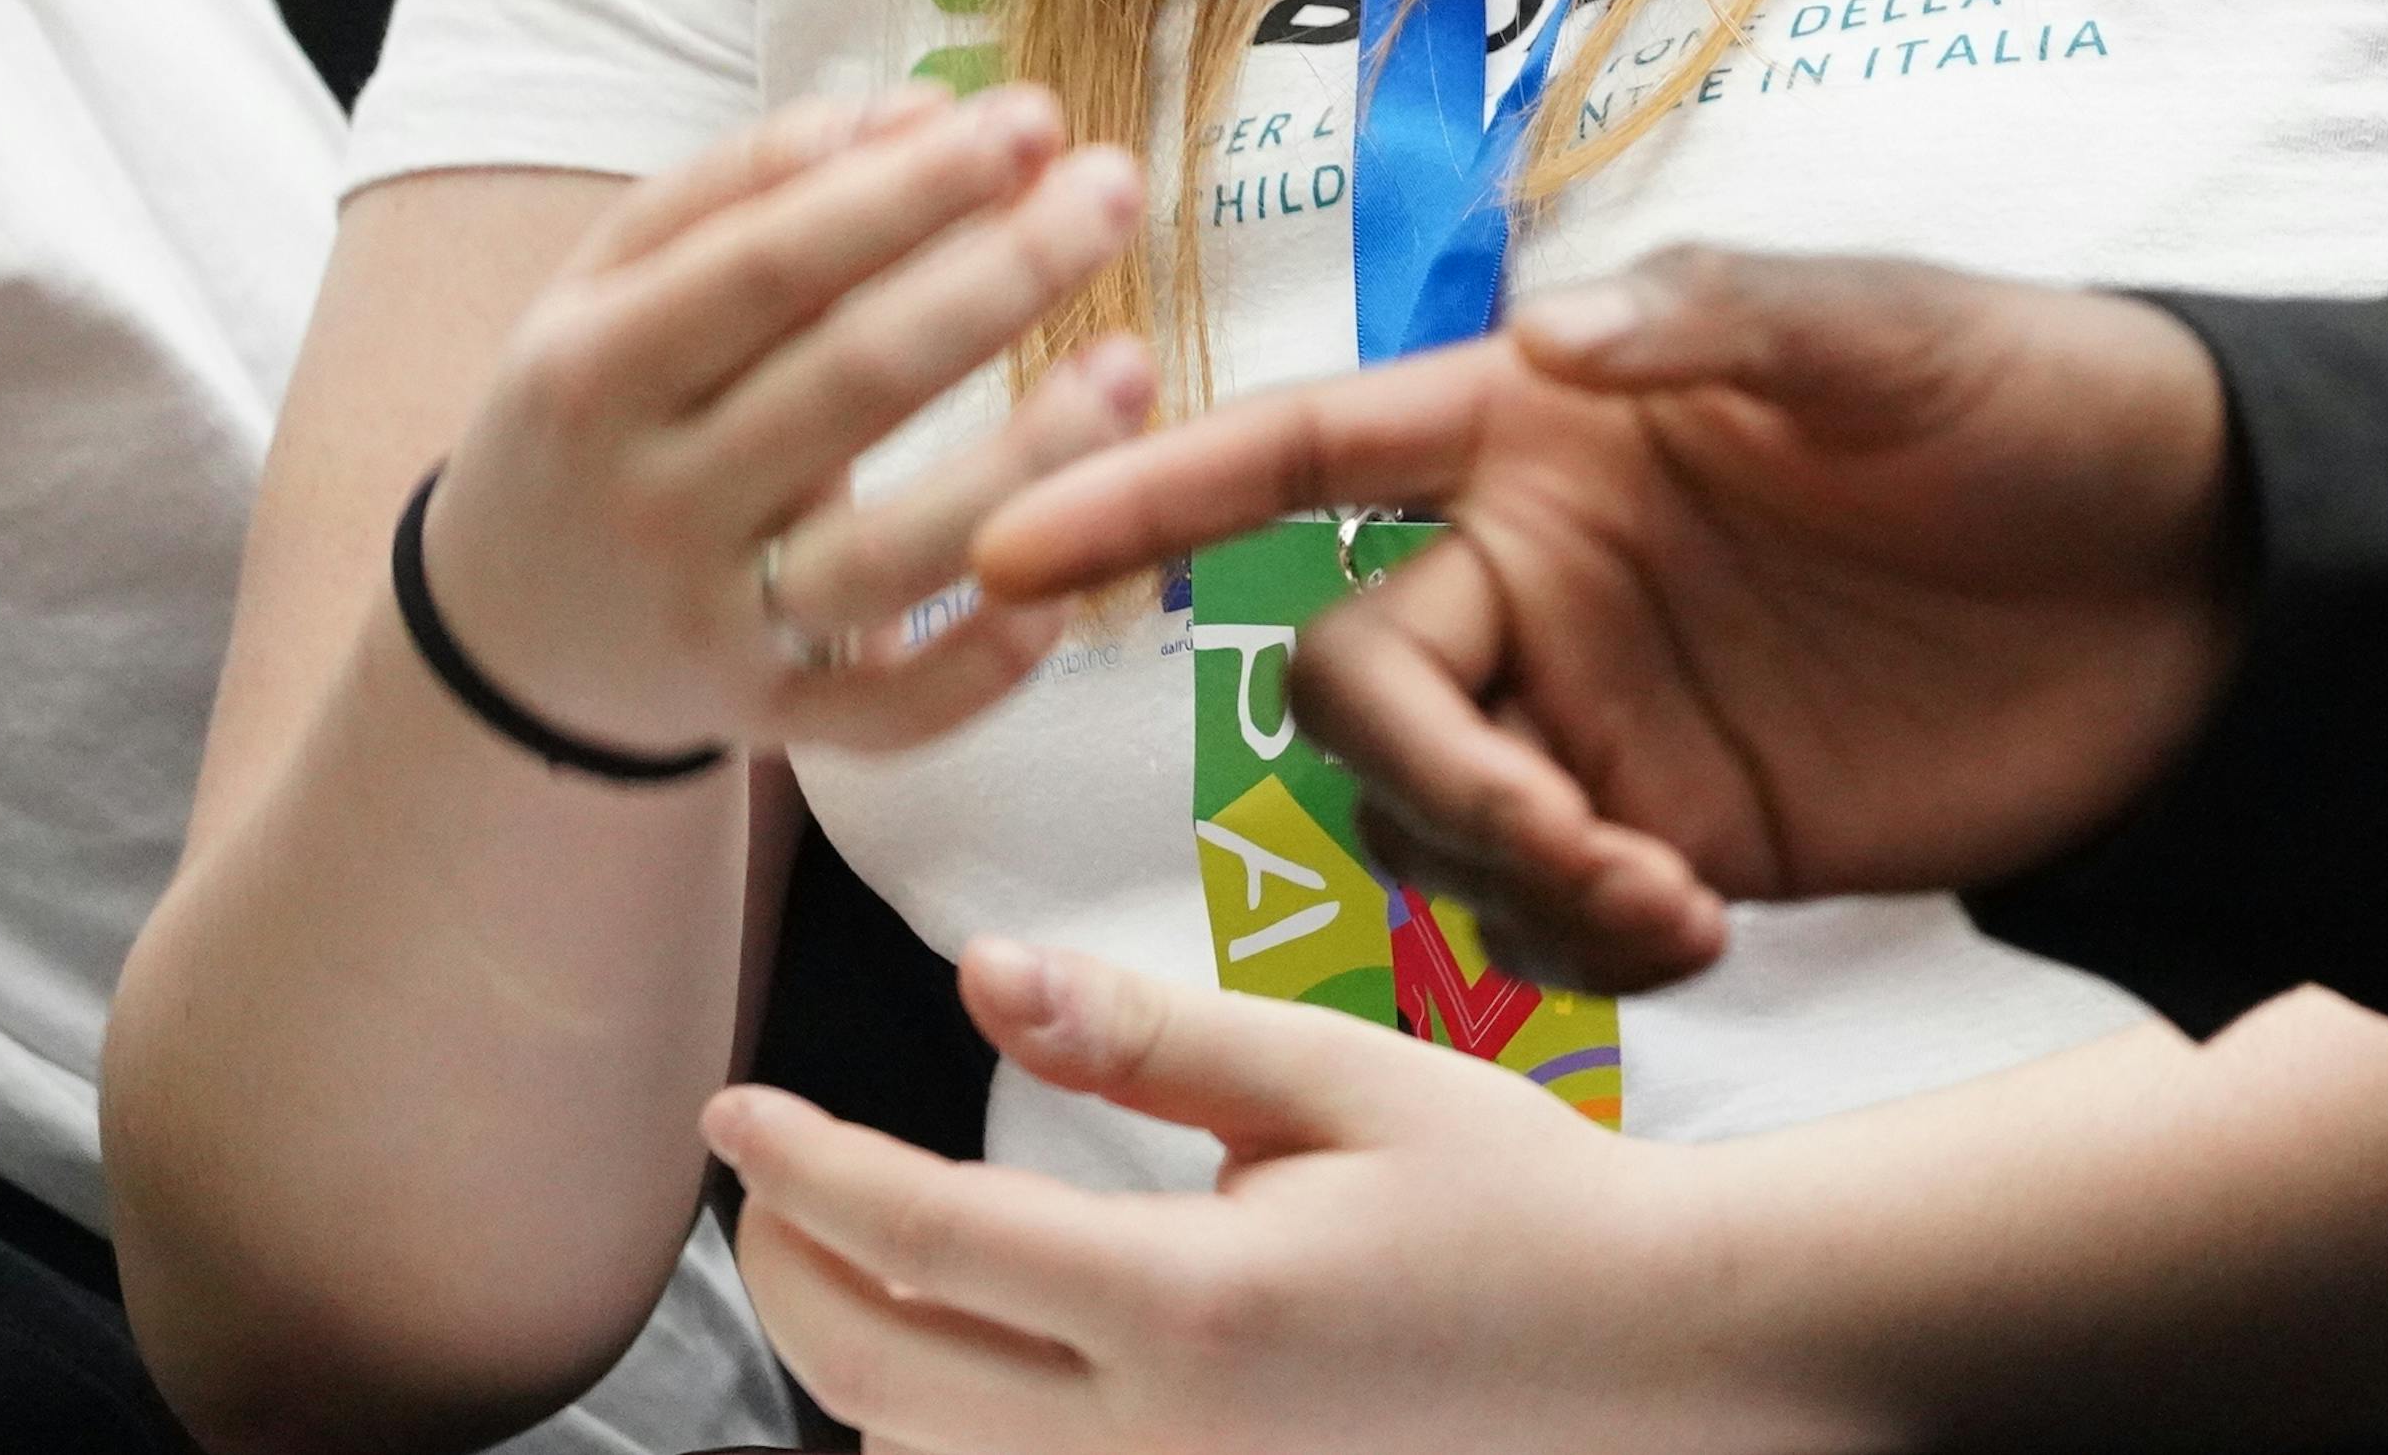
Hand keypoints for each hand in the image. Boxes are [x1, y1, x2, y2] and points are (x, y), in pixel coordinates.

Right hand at [416, 82, 1157, 767]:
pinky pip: (894, 716)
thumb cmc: (600, 409)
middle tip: (1111, 189)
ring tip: (1132, 363)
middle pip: (849, 385)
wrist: (503, 630)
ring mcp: (714, 626)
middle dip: (996, 279)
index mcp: (597, 371)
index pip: (770, 266)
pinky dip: (984, 661)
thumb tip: (921, 109)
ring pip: (887, 558)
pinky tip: (1070, 581)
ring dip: (1024, 464)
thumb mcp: (616, 282)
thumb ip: (751, 184)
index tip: (1031, 120)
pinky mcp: (776, 721)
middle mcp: (652, 503)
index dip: (908, 191)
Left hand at [710, 939, 1831, 1453]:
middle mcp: (1157, 1434)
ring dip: (849, 1361)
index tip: (733, 1109)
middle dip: (787, 1267)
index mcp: (1192, 1302)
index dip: (802, 1169)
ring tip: (841, 1255)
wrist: (1654, 1355)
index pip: (922, 1235)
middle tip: (768, 1177)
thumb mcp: (1342, 1082)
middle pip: (876, 1371)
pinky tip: (954, 1353)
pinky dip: (936, 1431)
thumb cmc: (1518, 1203)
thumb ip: (1153, 1036)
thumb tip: (984, 978)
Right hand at [964, 249, 2243, 990]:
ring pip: (1434, 818)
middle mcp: (1548, 569)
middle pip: (1352, 685)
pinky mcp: (1680, 828)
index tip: (1014, 545)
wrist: (2203, 584)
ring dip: (1512, 878)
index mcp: (1553, 428)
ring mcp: (1607, 708)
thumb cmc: (2052, 402)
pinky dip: (1580, 937)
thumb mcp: (1899, 334)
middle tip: (1579, 830)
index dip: (1155, 489)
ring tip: (1672, 897)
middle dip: (1424, 774)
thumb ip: (1719, 324)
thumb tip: (1547, 343)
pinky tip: (1697, 929)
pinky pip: (1547, 906)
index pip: (1310, 449)